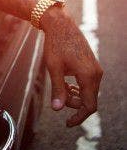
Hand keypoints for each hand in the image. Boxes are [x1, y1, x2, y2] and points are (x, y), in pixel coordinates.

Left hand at [41, 7, 102, 126]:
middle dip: (73, 103)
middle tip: (58, 95)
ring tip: (61, 86)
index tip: (67, 123)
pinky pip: (89, 84)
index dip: (78, 118)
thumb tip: (58, 110)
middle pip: (89, 101)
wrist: (61, 25)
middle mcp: (96, 74)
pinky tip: (66, 82)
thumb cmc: (55, 45)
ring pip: (89, 93)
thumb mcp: (54, 68)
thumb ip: (58, 90)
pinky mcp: (93, 66)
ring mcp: (96, 69)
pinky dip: (78, 88)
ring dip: (75, 95)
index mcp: (88, 76)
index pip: (89, 106)